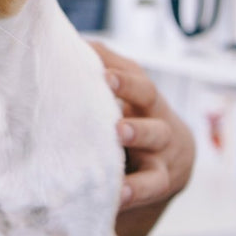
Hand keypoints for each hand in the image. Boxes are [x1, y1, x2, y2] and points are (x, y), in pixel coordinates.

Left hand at [93, 42, 194, 211]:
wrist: (172, 162)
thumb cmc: (134, 118)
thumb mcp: (123, 94)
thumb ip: (100, 67)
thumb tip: (63, 40)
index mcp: (142, 92)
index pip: (133, 73)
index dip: (119, 73)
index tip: (98, 69)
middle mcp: (155, 114)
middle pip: (148, 96)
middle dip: (129, 92)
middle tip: (107, 87)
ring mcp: (161, 148)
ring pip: (156, 139)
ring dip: (138, 135)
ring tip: (118, 135)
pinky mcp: (160, 180)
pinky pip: (150, 185)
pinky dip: (134, 190)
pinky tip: (116, 195)